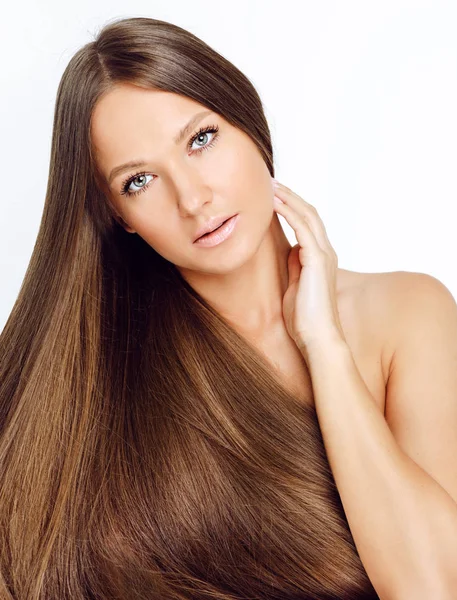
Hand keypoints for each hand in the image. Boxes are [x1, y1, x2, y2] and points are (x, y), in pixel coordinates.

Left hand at [272, 178, 346, 352]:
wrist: (317, 339)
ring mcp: (323, 255)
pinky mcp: (317, 260)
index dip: (293, 207)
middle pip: (310, 213)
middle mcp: (326, 252)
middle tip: (270, 182)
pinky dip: (288, 211)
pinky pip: (303, 228)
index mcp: (321, 259)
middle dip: (290, 195)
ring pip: (308, 215)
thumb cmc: (304, 320)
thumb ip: (294, 267)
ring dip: (288, 198)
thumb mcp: (295, 286)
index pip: (309, 223)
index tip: (273, 195)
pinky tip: (273, 202)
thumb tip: (288, 252)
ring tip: (270, 185)